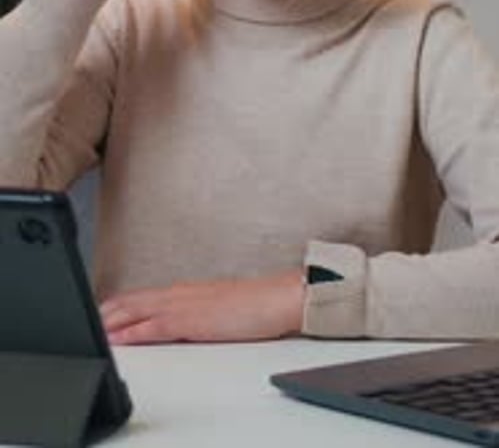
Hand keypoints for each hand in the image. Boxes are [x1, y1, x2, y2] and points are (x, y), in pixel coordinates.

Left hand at [100, 269, 303, 343]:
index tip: (102, 310)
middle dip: (110, 310)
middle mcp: (181, 293)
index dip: (121, 303)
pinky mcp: (192, 320)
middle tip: (88, 318)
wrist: (278, 297)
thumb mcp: (220, 307)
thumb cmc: (256, 304)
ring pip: (138, 311)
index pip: (145, 296)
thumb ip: (198, 311)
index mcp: (187, 291)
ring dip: (114, 320)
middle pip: (135, 300)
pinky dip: (133, 332)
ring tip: (93, 327)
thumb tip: (185, 322)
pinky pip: (155, 326)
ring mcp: (185, 304)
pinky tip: (120, 338)